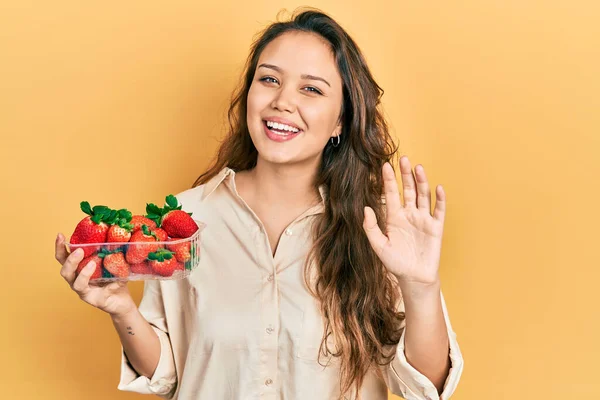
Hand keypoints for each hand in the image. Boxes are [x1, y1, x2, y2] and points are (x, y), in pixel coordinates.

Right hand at [56, 233, 136, 316]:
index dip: (60, 246)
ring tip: (81, 252)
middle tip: (75, 246)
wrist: (123, 301)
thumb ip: (114, 252)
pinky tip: (92, 266)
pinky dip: (85, 275)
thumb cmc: (117, 281)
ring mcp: (81, 288)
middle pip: (63, 266)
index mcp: (80, 269)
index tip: (60, 234)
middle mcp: (76, 278)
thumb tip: (118, 236)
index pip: (65, 257)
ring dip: (73, 262)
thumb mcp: (116, 264)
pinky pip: (81, 286)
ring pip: (69, 276)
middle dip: (64, 253)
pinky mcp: (87, 297)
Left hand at [363, 156, 445, 286]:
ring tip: (418, 168)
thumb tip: (366, 208)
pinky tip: (438, 188)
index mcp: (394, 217)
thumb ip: (371, 227)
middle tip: (403, 159)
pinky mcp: (436, 227)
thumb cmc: (395, 263)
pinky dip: (439, 199)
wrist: (413, 278)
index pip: (391, 194)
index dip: (388, 180)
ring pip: (423, 196)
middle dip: (405, 175)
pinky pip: (438, 210)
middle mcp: (409, 214)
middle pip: (408, 190)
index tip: (385, 165)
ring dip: (421, 182)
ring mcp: (423, 219)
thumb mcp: (379, 246)